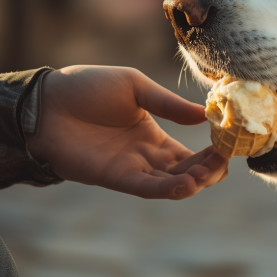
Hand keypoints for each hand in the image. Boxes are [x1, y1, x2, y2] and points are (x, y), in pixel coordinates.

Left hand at [26, 65, 227, 199]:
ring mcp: (132, 168)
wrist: (46, 100)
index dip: (211, 154)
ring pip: (170, 183)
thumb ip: (167, 104)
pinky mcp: (115, 177)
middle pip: (186, 171)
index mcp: (153, 135)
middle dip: (208, 170)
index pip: (189, 153)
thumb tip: (205, 115)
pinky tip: (187, 183)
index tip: (229, 146)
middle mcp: (146, 156)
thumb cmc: (87, 87)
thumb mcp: (134, 87)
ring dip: (193, 181)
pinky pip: (146, 188)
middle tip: (224, 161)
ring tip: (208, 173)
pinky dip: (168, 189)